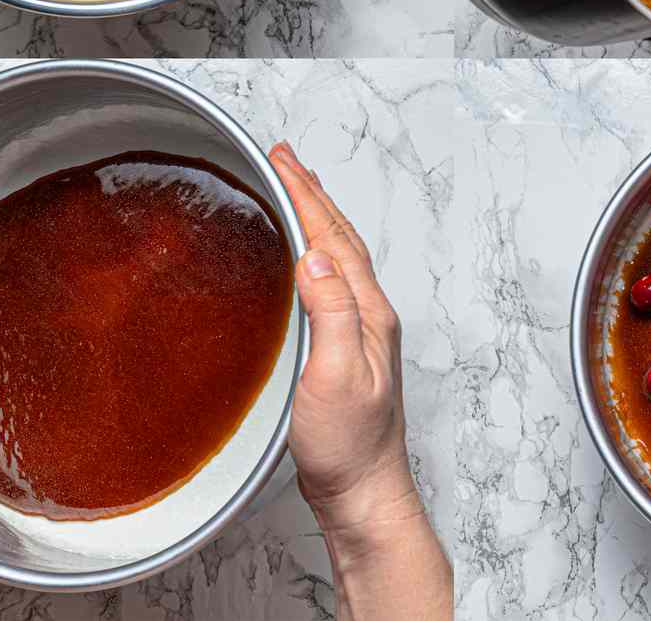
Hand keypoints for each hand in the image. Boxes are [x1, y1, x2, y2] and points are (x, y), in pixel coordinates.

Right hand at [269, 143, 425, 549]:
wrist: (363, 492)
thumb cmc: (349, 446)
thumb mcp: (335, 377)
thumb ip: (331, 313)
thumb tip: (313, 256)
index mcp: (368, 311)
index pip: (332, 237)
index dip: (305, 195)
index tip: (281, 160)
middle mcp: (369, 313)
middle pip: (338, 237)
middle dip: (310, 192)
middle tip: (283, 158)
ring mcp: (360, 330)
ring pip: (336, 255)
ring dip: (313, 216)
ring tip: (292, 189)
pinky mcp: (344, 348)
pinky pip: (328, 280)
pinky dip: (312, 251)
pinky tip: (298, 257)